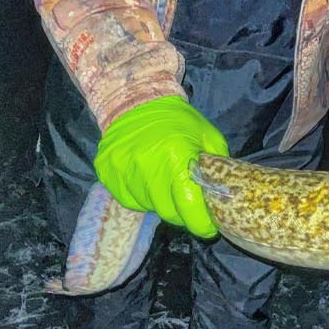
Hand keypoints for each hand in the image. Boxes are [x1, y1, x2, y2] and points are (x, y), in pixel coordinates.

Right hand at [93, 96, 229, 237]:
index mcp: (175, 156)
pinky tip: (149, 180)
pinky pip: (129, 199)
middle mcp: (146, 166)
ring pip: (148, 207)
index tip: (209, 226)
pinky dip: (142, 197)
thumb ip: (215, 167)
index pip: (189, 205)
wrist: (135, 102)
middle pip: (168, 213)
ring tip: (167, 185)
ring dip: (162, 203)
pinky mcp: (107, 173)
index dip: (201, 222)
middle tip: (190, 205)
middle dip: (183, 215)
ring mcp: (122, 171)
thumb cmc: (179, 121)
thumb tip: (221, 196)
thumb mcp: (208, 138)